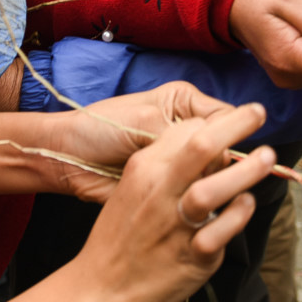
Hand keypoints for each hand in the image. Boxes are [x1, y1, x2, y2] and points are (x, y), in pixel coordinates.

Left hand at [47, 81, 234, 203]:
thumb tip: (220, 153)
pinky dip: (196, 197)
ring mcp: (182, 159)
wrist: (68, 159)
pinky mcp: (173, 184)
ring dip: (208, 181)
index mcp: (184, 103)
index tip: (229, 148)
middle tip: (204, 171)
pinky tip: (188, 199)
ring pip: (214, 172)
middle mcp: (188, 129)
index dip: (233, 133)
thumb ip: (185, 135)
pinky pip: (197, 192)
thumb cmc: (100, 129)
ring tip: (192, 186)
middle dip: (220, 160)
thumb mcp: (144, 122)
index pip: (227, 115)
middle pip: (224, 145)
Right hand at [71, 102, 272, 301]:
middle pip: (202, 145)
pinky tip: (247, 203)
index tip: (235, 122)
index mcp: (143, 169)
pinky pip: (222, 230)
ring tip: (268, 157)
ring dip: (247, 169)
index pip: (186, 131)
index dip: (216, 123)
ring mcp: (175, 225)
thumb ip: (168, 167)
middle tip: (259, 113)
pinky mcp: (192, 256)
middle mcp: (159, 192)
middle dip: (237, 124)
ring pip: (214, 188)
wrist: (99, 290)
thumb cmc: (121, 236)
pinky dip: (240, 213)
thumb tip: (213, 150)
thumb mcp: (133, 189)